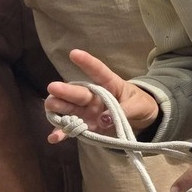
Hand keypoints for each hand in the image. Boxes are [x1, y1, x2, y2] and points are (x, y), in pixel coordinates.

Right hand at [44, 49, 158, 141]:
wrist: (141, 121)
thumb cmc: (139, 105)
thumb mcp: (139, 106)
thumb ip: (125, 111)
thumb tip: (104, 119)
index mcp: (109, 85)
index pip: (99, 72)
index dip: (87, 63)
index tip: (74, 53)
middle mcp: (94, 96)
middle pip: (78, 93)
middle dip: (65, 90)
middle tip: (53, 88)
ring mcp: (87, 111)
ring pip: (69, 108)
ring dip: (58, 109)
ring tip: (50, 108)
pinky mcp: (86, 125)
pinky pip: (72, 128)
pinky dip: (62, 133)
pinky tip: (53, 138)